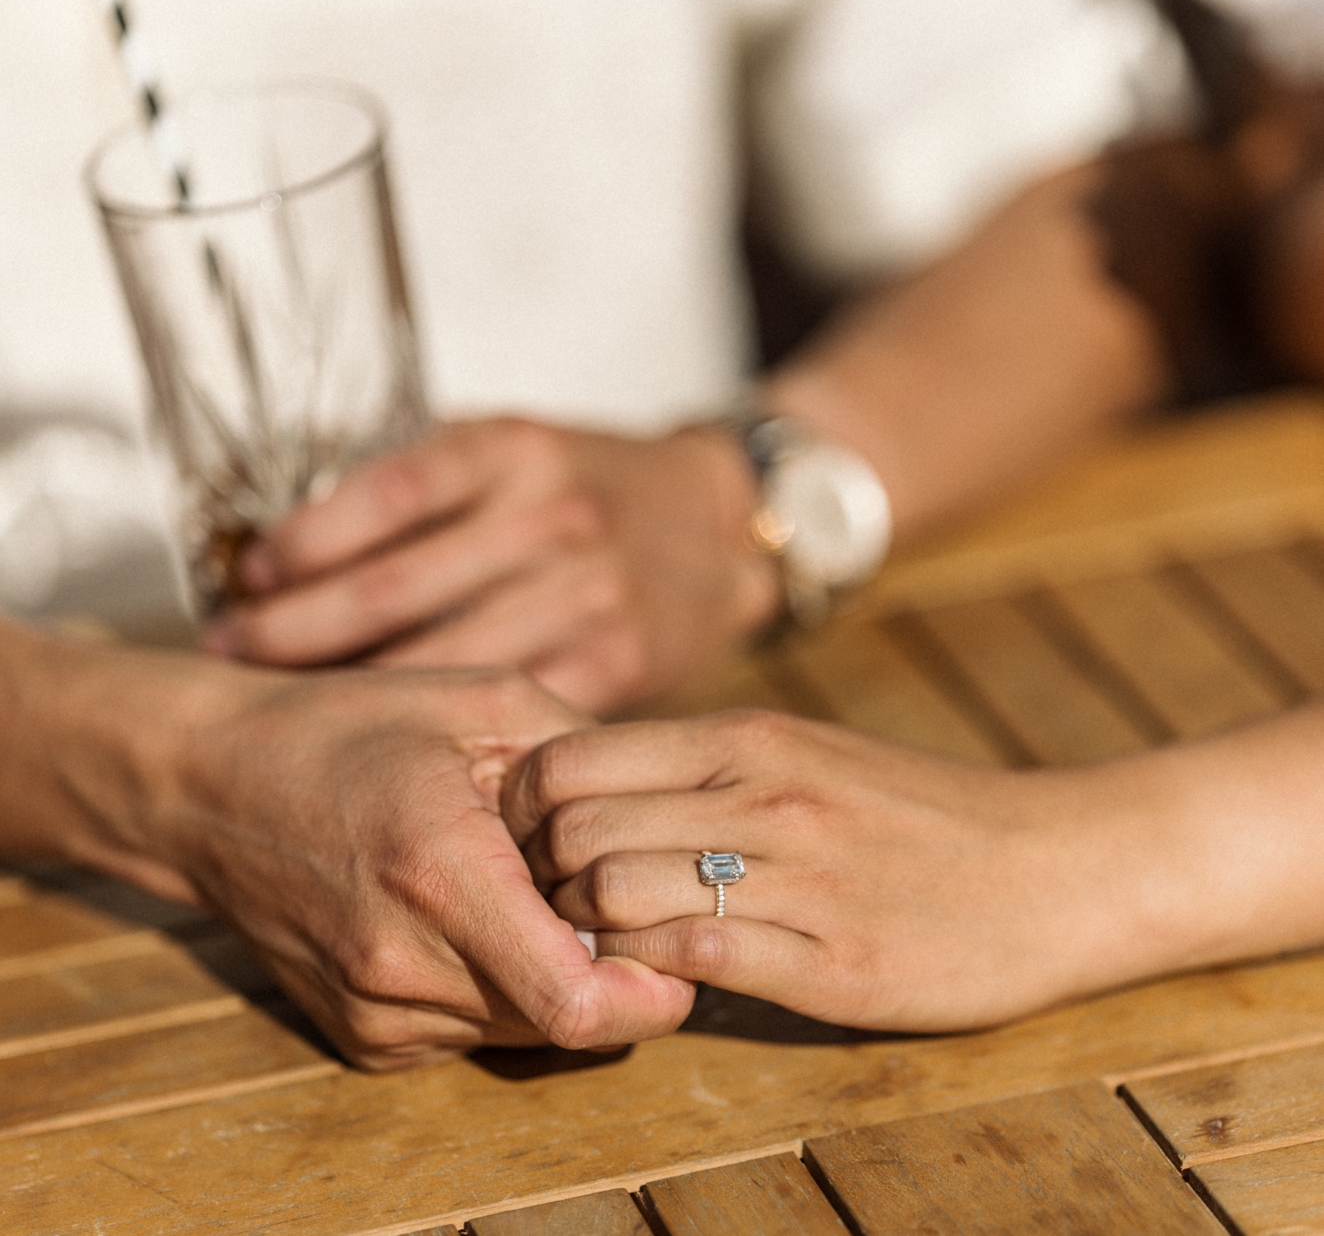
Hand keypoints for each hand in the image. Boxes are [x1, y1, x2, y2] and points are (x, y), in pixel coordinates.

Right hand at [7, 629, 693, 1067]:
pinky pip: (476, 1030)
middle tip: (607, 886)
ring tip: (530, 885)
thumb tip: (679, 816)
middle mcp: (403, 967)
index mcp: (441, 873)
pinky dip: (503, 983)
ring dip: (557, 972)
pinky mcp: (363, 1040)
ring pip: (527, 1032)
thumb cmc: (355, 727)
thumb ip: (594, 760)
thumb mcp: (487, 702)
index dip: (655, 986)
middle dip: (614, 965)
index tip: (678, 935)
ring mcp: (377, 1015)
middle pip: (569, 1021)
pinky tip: (477, 910)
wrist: (210, 785)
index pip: (582, 1003)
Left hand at [203, 418, 781, 713]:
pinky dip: (439, 723)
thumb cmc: (589, 486)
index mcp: (513, 450)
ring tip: (287, 699)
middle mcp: (550, 516)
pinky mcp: (616, 663)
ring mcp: (588, 592)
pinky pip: (505, 704)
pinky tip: (392, 733)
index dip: (303, 541)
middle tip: (233, 651)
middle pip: (393, 587)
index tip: (247, 576)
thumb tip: (292, 542)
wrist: (717, 524)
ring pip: (439, 658)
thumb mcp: (516, 447)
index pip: (386, 495)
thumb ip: (426, 481)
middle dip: (294, 629)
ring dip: (350, 685)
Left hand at [500, 711, 1212, 1032]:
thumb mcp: (806, 752)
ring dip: (591, 937)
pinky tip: (677, 981)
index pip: (567, 760)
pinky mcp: (836, 962)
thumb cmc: (918, 811)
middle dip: (542, 883)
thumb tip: (591, 785)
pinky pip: (695, 963)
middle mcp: (763, 795)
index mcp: (748, 738)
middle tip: (561, 913)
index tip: (537, 849)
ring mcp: (799, 877)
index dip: (525, 812)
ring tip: (614, 953)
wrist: (1059, 865)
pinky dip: (659, 977)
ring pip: (616, 897)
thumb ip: (704, 765)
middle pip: (572, 833)